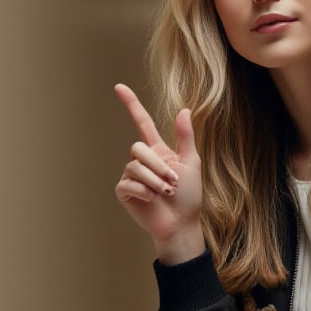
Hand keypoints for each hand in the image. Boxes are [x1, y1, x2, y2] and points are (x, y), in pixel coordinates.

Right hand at [114, 83, 204, 260]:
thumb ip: (185, 137)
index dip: (131, 104)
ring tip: (166, 193)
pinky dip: (144, 192)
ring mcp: (131, 176)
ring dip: (154, 181)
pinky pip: (128, 183)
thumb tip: (184, 109)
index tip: (118, 87)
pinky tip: (152, 200)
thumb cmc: (189, 197)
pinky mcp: (125, 191)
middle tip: (173, 183)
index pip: (142, 122)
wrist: (182, 223)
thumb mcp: (191, 163)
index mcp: (158, 151)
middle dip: (158, 166)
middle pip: (138, 147)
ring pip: (135, 166)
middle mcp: (142, 161)